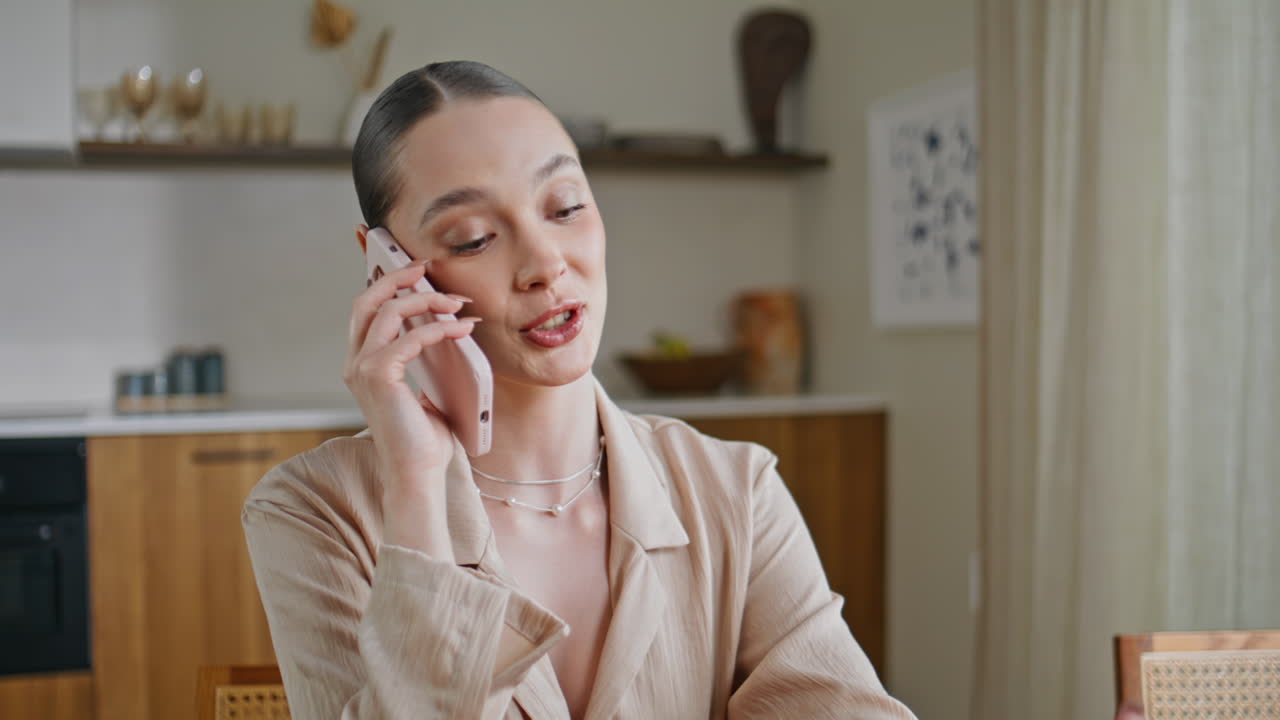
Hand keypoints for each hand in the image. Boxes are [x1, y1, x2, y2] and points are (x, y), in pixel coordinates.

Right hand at [344, 258, 477, 555]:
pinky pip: (411, 337)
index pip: (366, 311)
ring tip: (457, 301)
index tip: (416, 272)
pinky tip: (463, 327)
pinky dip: (439, 327)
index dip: (386, 285)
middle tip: (426, 268)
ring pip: (388, 311)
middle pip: (367, 301)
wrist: (419, 474)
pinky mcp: (378, 376)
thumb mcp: (426, 391)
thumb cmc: (425, 440)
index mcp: (362, 365)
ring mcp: (362, 369)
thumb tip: (446, 327)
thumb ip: (424, 361)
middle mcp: (355, 364)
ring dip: (425, 299)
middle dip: (396, 278)